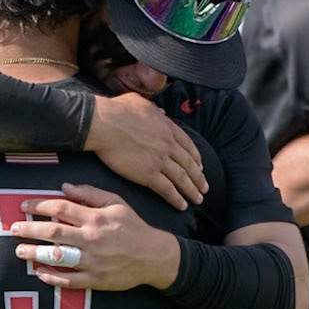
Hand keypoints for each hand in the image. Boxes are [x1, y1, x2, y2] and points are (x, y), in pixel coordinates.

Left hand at [11, 184, 181, 290]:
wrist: (153, 256)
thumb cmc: (133, 227)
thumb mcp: (116, 203)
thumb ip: (90, 194)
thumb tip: (65, 187)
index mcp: (96, 218)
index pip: (61, 208)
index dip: (39, 206)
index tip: (23, 206)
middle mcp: (92, 239)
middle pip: (54, 232)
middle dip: (30, 230)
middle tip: (13, 230)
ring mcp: (94, 261)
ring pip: (59, 257)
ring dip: (36, 254)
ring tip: (20, 252)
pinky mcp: (97, 280)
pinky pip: (70, 280)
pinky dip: (53, 278)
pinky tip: (40, 274)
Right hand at [86, 92, 207, 210]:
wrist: (103, 124)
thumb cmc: (116, 111)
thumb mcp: (141, 102)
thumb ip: (154, 109)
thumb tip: (162, 112)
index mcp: (167, 128)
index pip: (188, 146)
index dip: (196, 158)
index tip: (200, 167)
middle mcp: (168, 145)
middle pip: (189, 165)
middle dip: (198, 178)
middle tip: (204, 188)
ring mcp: (159, 160)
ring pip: (182, 179)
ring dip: (192, 191)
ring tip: (198, 200)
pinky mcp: (148, 174)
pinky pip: (167, 189)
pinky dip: (176, 199)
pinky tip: (182, 206)